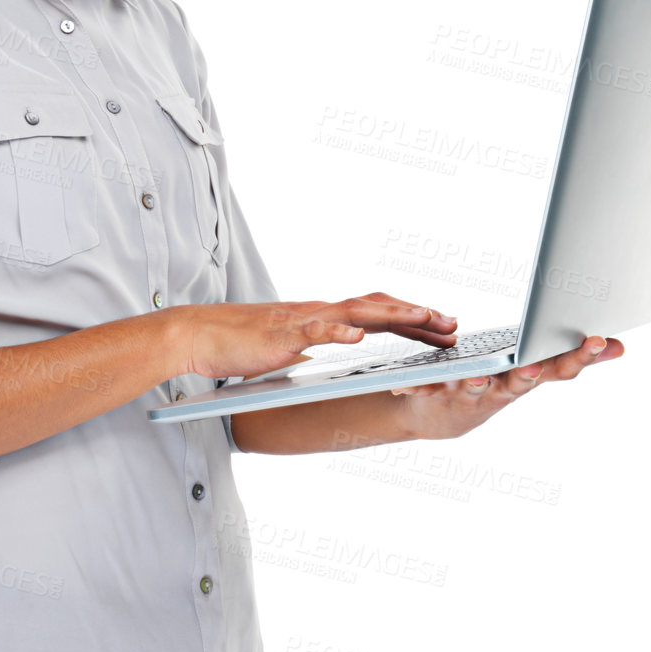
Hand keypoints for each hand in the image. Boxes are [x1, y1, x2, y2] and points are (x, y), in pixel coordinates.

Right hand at [173, 292, 457, 381]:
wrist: (198, 335)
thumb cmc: (239, 343)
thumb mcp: (290, 344)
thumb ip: (317, 341)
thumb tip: (342, 344)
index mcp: (322, 317)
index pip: (376, 312)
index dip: (412, 319)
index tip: (443, 327)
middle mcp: (318, 312)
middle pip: (377, 307)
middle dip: (418, 315)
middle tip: (453, 324)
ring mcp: (301, 321)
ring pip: (355, 312)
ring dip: (392, 316)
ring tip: (424, 319)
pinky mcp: (280, 335)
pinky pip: (313, 331)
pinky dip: (337, 332)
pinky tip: (357, 337)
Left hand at [389, 332, 624, 438]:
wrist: (440, 417)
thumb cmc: (495, 385)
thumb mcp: (536, 369)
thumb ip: (571, 357)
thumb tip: (618, 346)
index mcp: (528, 376)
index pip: (561, 367)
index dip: (581, 356)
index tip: (600, 339)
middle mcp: (503, 389)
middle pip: (523, 381)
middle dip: (532, 371)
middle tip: (537, 366)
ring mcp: (471, 395)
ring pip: (477, 388)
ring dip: (478, 384)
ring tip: (477, 378)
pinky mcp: (438, 395)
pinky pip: (427, 389)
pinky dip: (417, 387)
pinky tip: (404, 384)